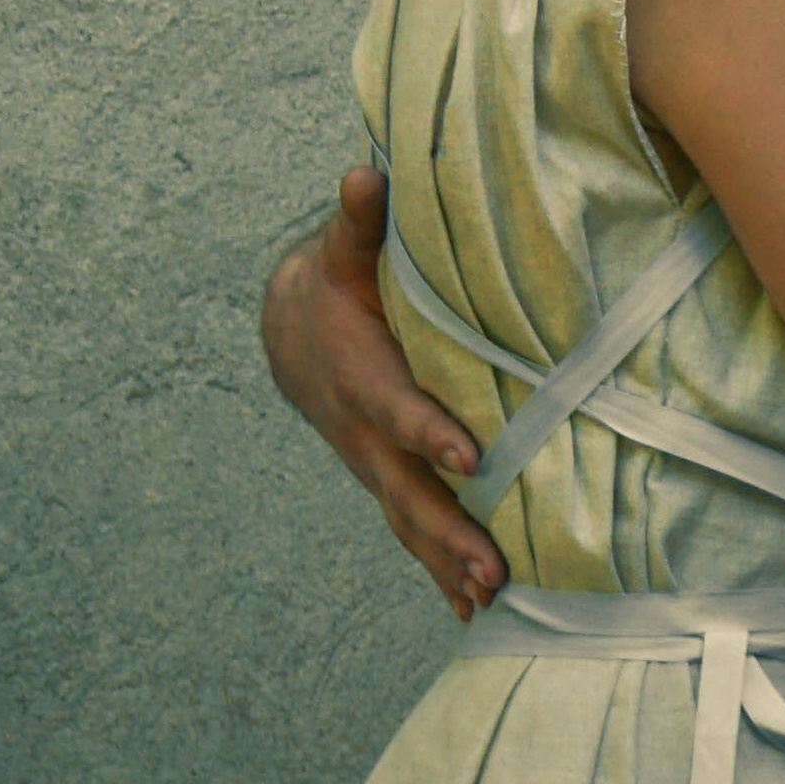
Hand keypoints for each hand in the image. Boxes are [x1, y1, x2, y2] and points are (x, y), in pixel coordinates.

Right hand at [260, 169, 507, 618]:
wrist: (291, 330)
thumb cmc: (335, 282)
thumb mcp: (344, 249)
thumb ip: (359, 220)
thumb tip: (365, 175)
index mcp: (362, 375)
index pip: (399, 408)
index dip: (429, 431)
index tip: (469, 455)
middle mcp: (363, 433)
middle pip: (406, 488)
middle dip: (448, 529)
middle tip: (493, 568)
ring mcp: (372, 463)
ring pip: (408, 520)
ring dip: (446, 561)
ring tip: (492, 596)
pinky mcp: (384, 477)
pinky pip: (410, 528)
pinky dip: (436, 569)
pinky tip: (469, 608)